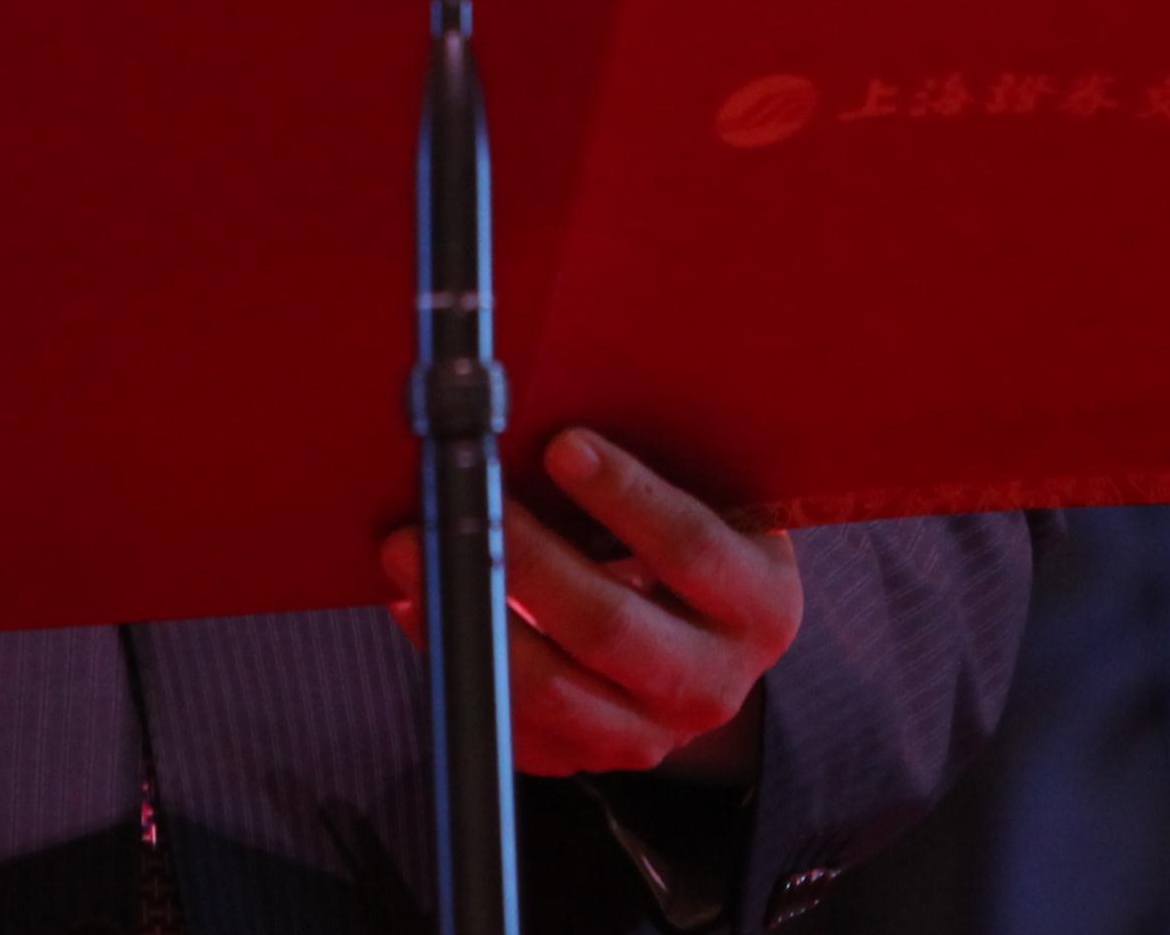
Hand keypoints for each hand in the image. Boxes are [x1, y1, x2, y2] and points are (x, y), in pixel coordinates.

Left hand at [383, 428, 800, 781]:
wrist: (699, 632)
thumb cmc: (689, 532)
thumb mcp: (704, 496)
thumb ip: (655, 463)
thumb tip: (548, 409)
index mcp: (760, 605)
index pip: (692, 548)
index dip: (625, 496)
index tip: (560, 444)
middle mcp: (716, 682)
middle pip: (610, 625)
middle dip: (524, 557)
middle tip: (458, 499)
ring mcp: (653, 734)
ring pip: (554, 691)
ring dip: (472, 619)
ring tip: (409, 550)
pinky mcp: (590, 760)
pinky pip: (515, 728)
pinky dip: (458, 665)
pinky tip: (418, 606)